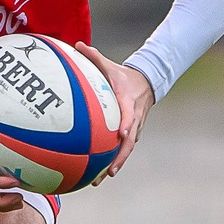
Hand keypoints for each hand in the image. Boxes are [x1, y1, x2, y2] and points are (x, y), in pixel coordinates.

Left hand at [74, 42, 154, 182]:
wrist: (146, 83)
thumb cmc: (122, 76)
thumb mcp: (110, 65)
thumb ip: (94, 56)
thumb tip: (76, 45)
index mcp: (129, 101)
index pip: (130, 114)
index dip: (127, 124)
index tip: (121, 134)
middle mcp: (134, 118)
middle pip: (130, 141)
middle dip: (120, 157)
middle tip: (108, 171)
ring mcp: (135, 128)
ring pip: (127, 150)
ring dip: (115, 164)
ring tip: (99, 179)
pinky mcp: (132, 134)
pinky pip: (123, 149)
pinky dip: (113, 161)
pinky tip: (97, 174)